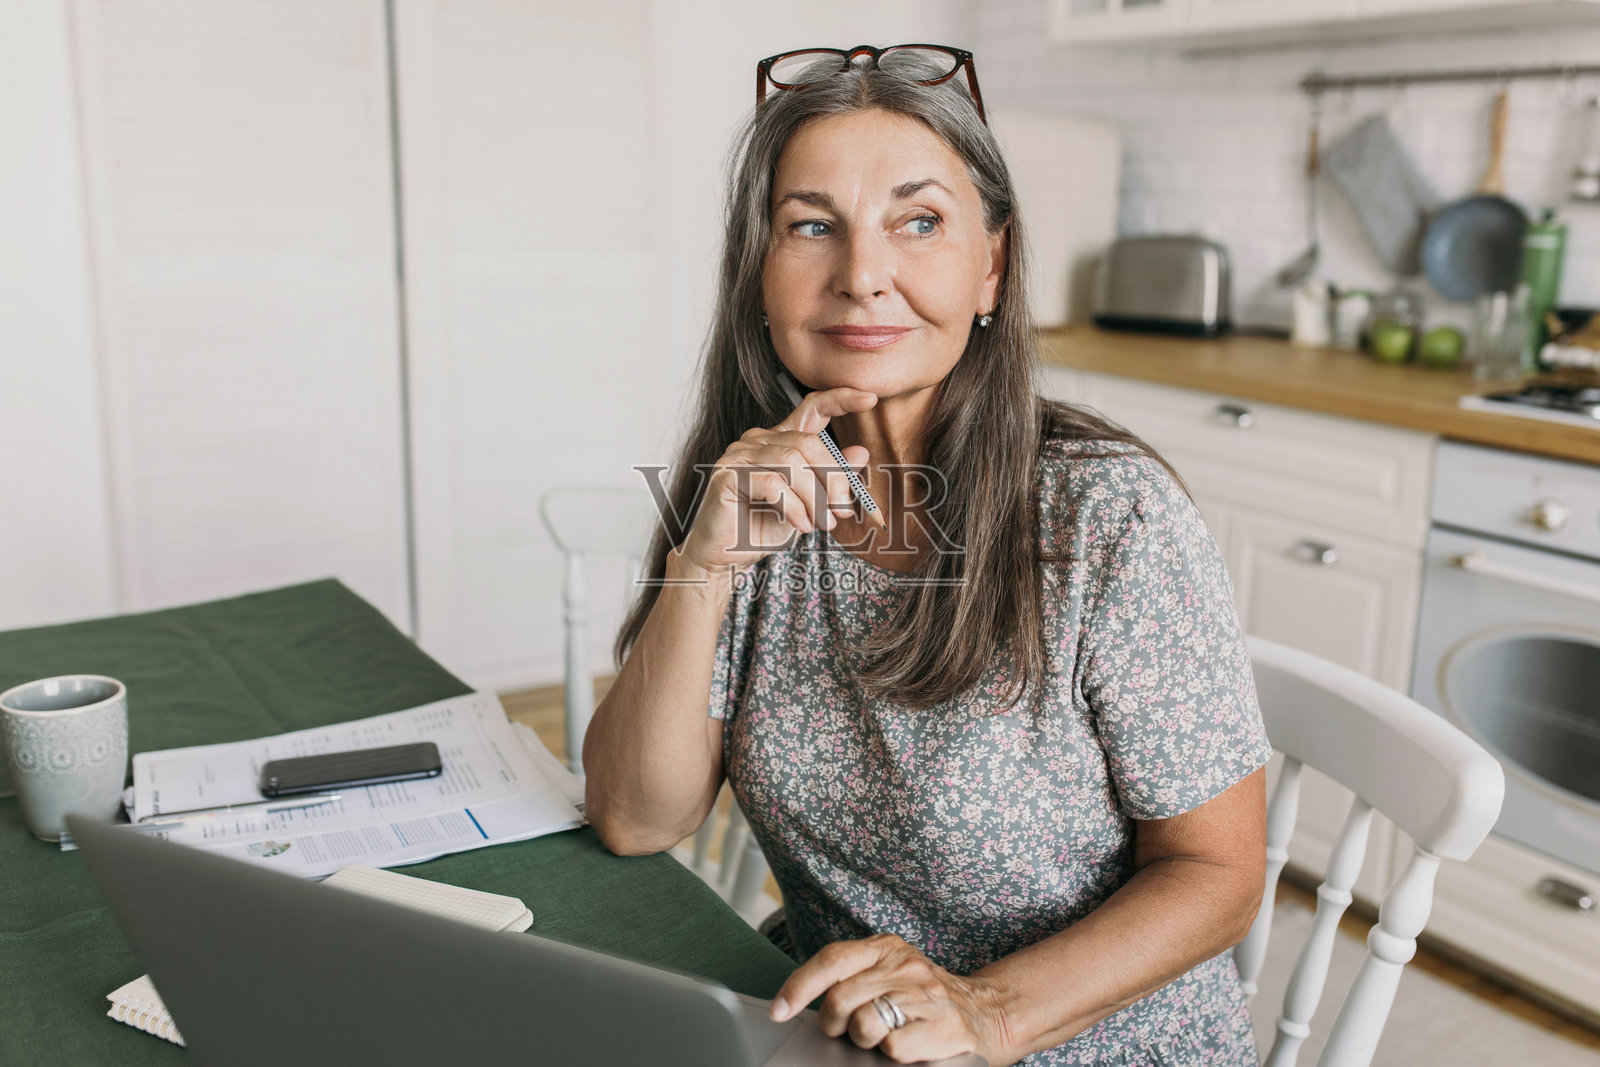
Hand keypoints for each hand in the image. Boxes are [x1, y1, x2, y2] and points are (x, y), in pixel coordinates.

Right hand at [675, 385, 876, 575]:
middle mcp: (758, 440)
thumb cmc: (765, 526)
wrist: (728, 555)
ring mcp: (740, 454)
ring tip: (820, 523)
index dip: (839, 399)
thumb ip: (832, 478)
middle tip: (841, 511)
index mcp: (781, 440)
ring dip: (814, 498)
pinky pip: (772, 483)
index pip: (811, 408)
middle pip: (808, 443)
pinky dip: (793, 507)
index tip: (869, 398)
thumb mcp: (809, 503)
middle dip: (833, 478)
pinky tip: (800, 525)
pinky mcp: (728, 474)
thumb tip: (861, 453)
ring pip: (792, 463)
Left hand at [770, 933, 1013, 1064]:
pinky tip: (905, 1047)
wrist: (990, 1013)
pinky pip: (892, 1048)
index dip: (799, 986)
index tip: (779, 1010)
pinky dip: (890, 1055)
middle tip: (847, 1031)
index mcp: (886, 948)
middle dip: (833, 1023)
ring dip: (862, 1040)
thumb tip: (795, 1001)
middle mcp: (905, 966)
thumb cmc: (926, 998)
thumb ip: (853, 977)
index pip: (832, 959)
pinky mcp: (943, 1028)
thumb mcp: (891, 972)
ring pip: (863, 1024)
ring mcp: (925, 996)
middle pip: (840, 998)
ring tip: (880, 1037)